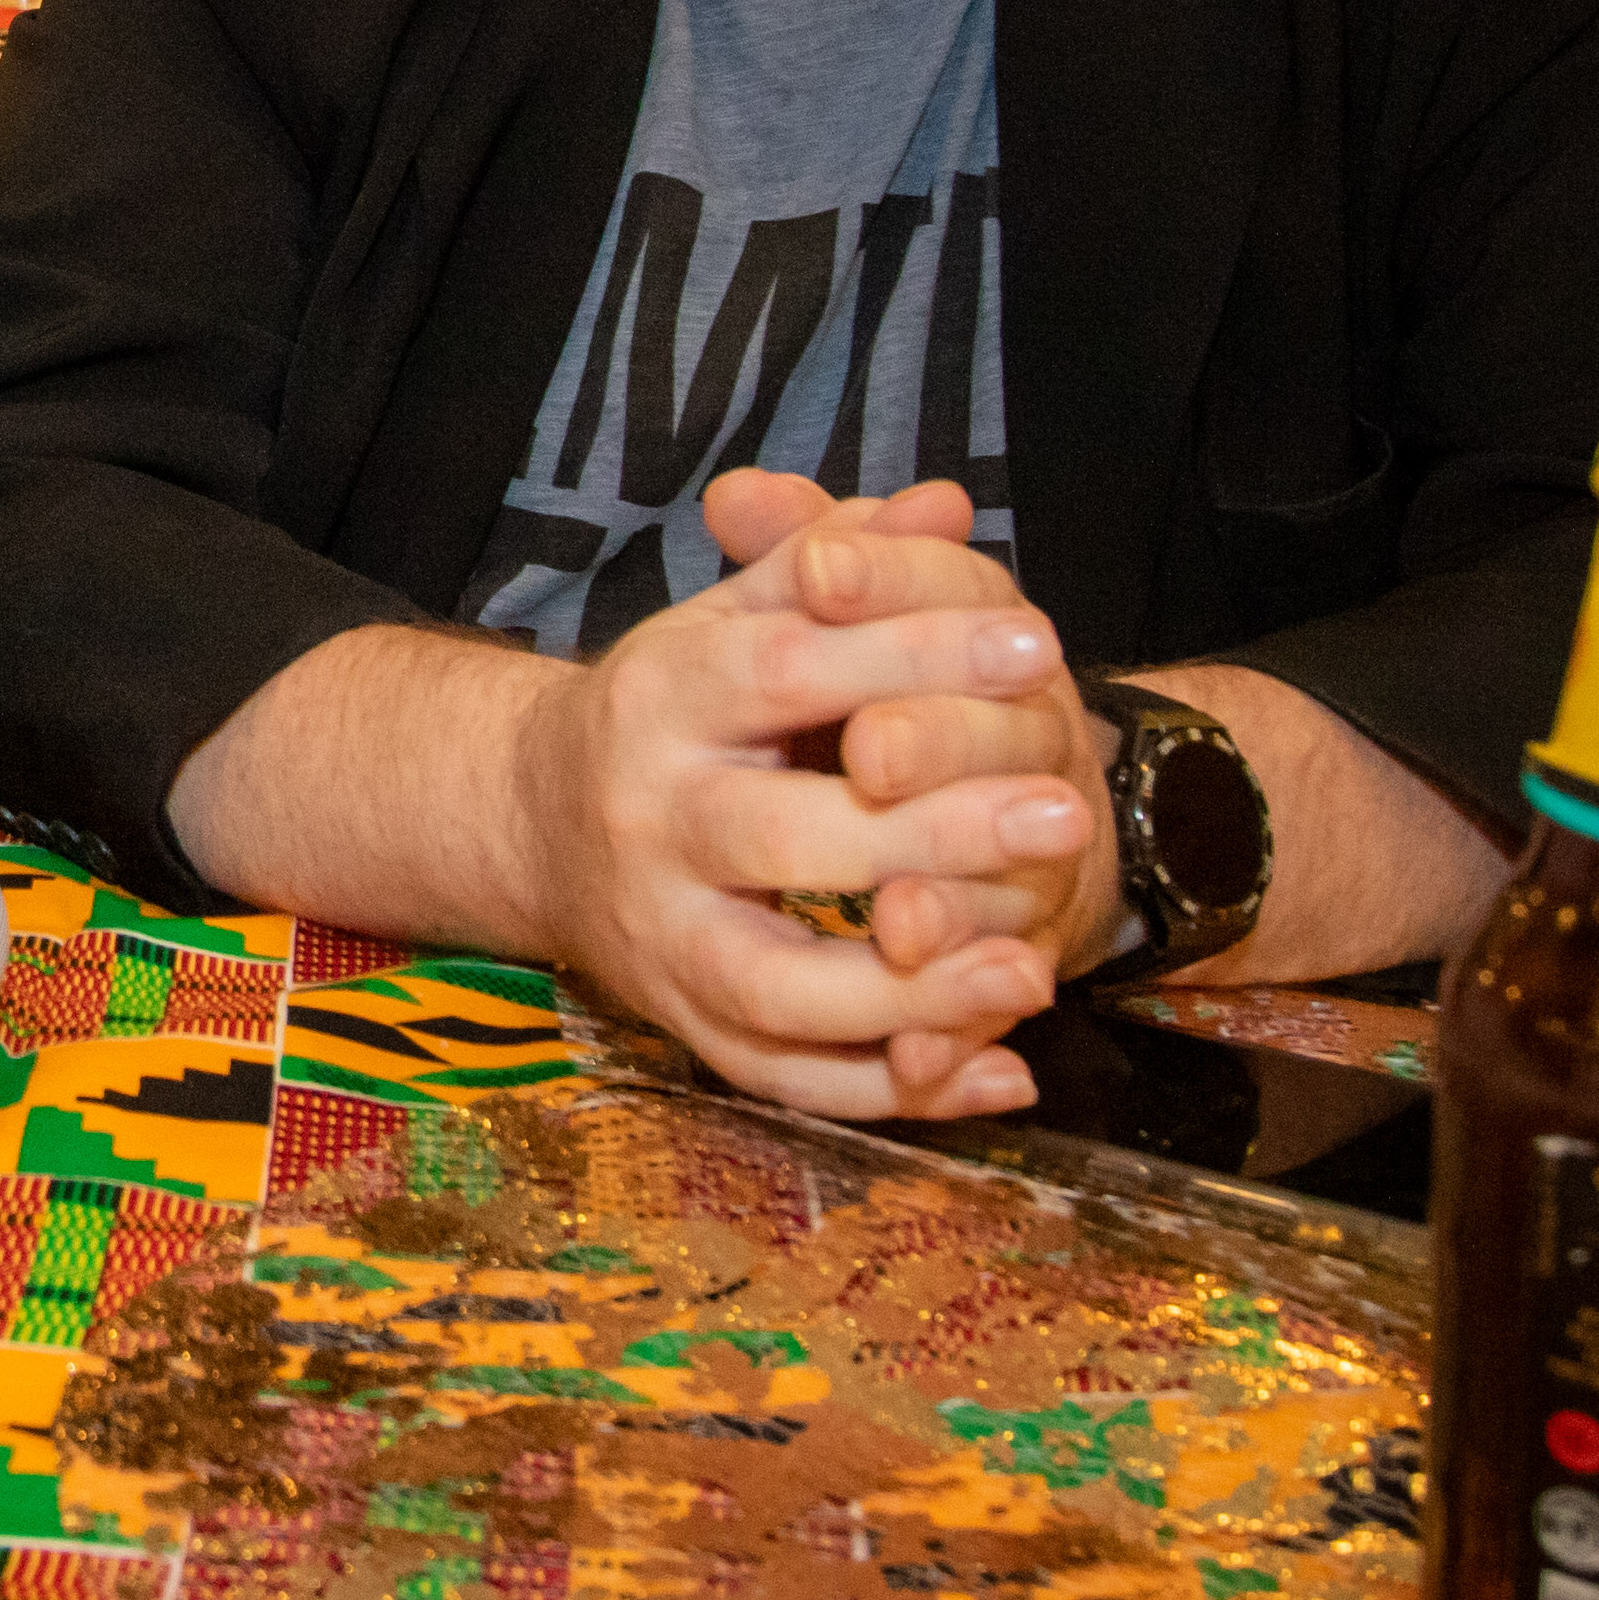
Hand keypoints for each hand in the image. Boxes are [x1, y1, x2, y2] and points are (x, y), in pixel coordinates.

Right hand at [501, 470, 1111, 1123]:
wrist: (535, 824)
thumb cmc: (677, 709)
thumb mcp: (739, 617)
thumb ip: (840, 558)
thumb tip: (945, 504)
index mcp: (660, 697)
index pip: (786, 669)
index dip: (912, 656)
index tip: (1037, 651)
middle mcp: (646, 822)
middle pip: (781, 836)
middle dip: (932, 832)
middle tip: (1063, 813)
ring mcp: (659, 939)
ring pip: (778, 989)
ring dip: (915, 994)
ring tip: (1035, 968)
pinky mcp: (683, 1028)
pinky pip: (786, 1080)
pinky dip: (894, 1094)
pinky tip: (998, 1075)